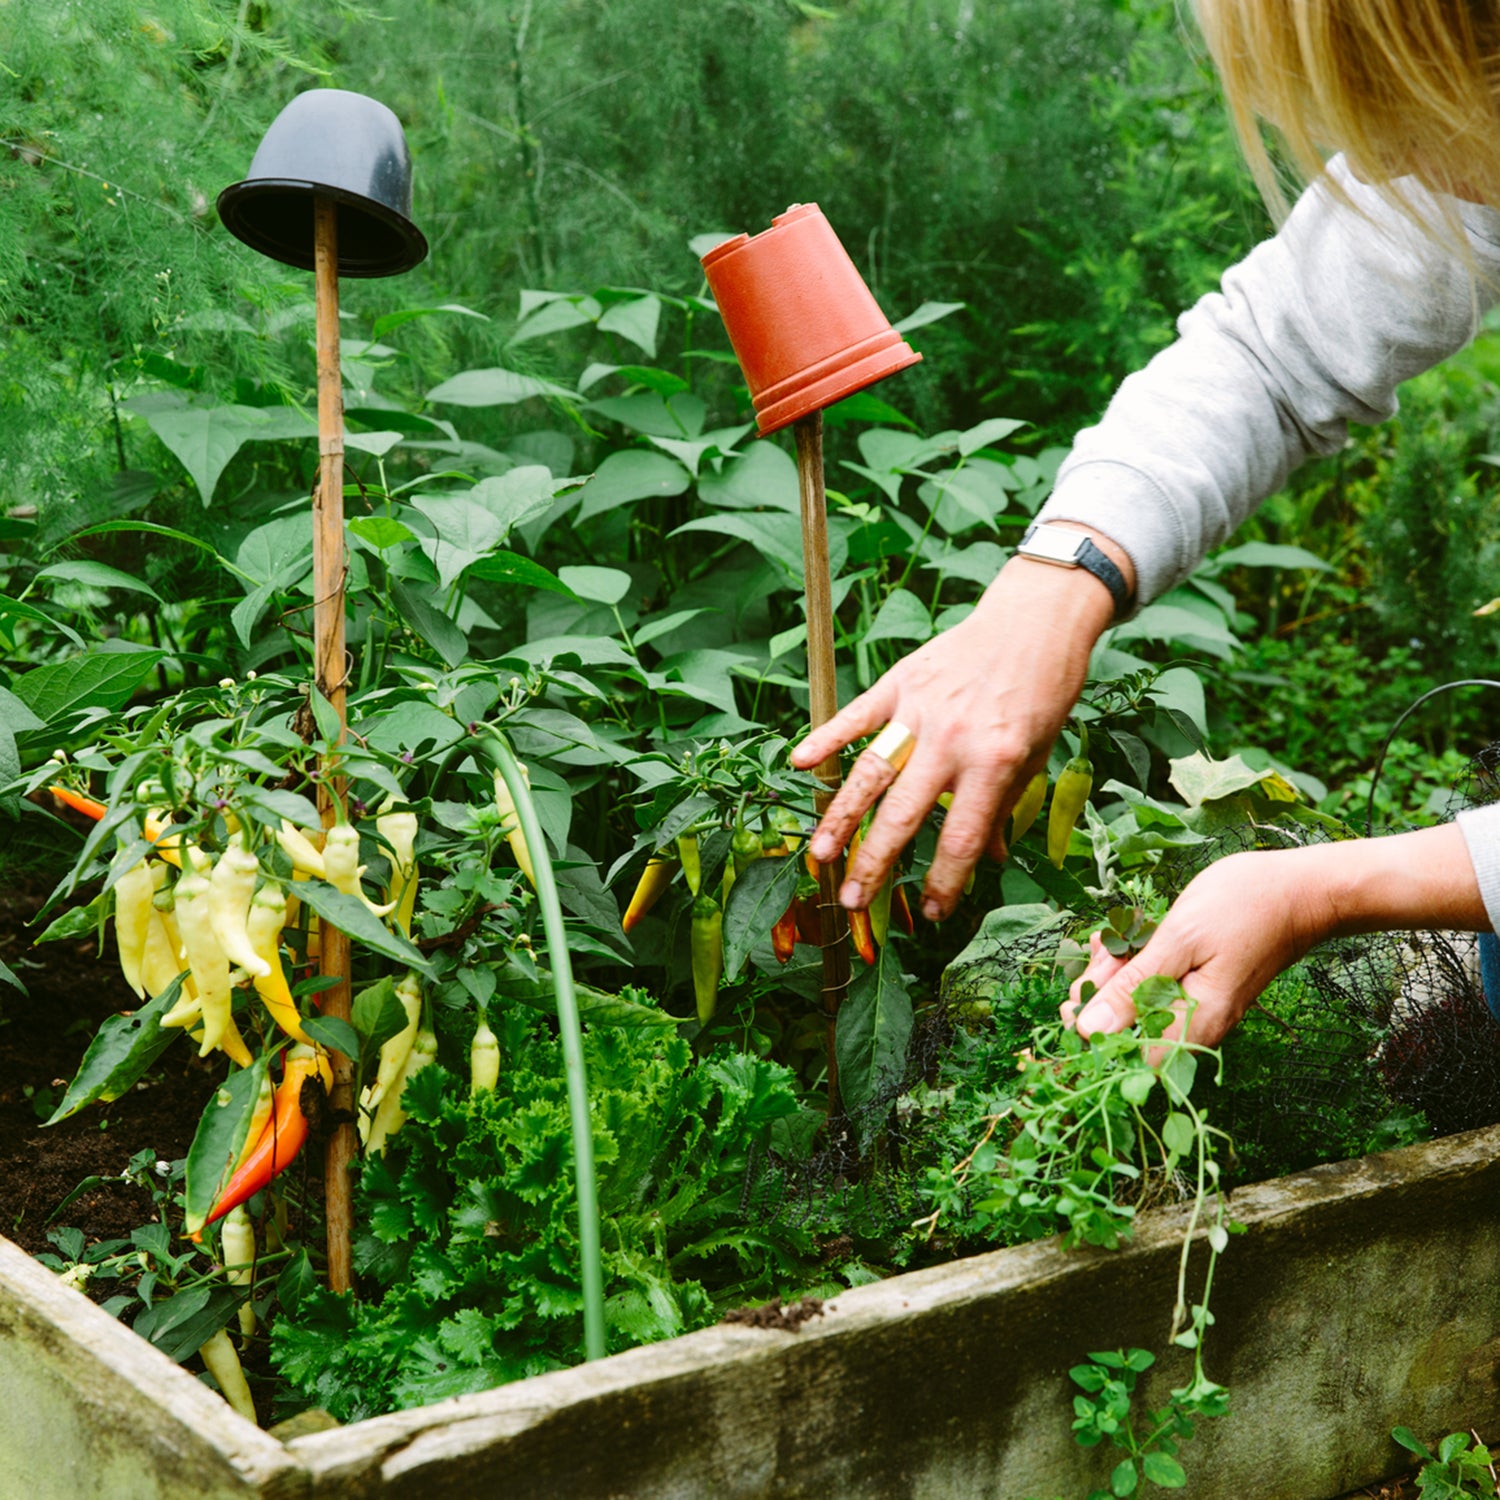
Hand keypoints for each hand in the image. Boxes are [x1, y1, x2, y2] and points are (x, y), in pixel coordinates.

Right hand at [790, 549, 1119, 919]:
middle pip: (904, 814)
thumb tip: (986, 859)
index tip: (931, 912)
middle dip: (876, 863)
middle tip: (852, 900)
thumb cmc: (1042, 692)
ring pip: (871, 771)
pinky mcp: (900, 681)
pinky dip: (826, 737)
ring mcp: (921, 709)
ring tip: (818, 854)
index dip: (944, 880)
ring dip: (841, 817)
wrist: (1035, 620)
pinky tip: (801, 763)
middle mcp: (953, 740)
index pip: (962, 836)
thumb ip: (1004, 806)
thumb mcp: (1036, 755)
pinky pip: (857, 715)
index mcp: (994, 763)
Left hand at [1060, 849, 1334, 1050]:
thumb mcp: (1180, 938)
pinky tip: (1124, 937)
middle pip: (1127, 1034)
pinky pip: (1154, 988)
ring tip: (1110, 939)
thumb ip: (1135, 985)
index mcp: (1194, 1023)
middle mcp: (1196, 1025)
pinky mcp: (1197, 988)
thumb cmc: (1244, 906)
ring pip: (1136, 1007)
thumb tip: (1088, 1030)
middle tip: (1099, 952)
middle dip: (1098, 997)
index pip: (1128, 1061)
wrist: (1302, 890)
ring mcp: (1198, 1007)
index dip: (1093, 1038)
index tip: (1075, 998)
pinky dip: (1132, 965)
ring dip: (1112, 975)